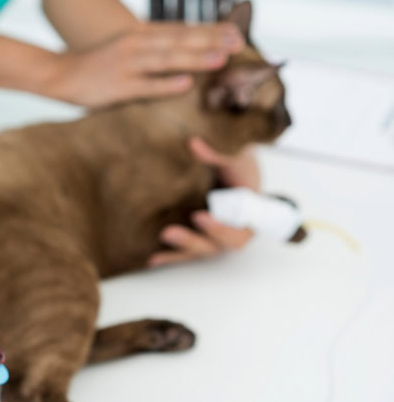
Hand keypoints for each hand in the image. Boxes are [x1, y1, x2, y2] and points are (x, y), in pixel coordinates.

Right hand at [42, 22, 243, 106]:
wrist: (60, 74)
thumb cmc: (97, 65)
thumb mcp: (126, 49)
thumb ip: (151, 50)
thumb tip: (182, 60)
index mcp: (139, 35)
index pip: (179, 30)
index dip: (208, 31)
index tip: (235, 33)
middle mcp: (136, 45)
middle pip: (179, 41)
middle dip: (210, 42)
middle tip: (238, 44)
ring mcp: (127, 65)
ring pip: (166, 60)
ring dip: (195, 59)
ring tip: (220, 60)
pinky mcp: (117, 87)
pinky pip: (145, 86)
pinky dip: (166, 85)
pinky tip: (186, 85)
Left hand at [148, 137, 258, 267]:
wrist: (235, 172)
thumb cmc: (240, 166)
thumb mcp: (235, 156)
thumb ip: (217, 153)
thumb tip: (192, 143)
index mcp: (248, 215)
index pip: (237, 231)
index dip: (219, 228)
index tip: (198, 216)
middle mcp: (231, 230)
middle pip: (215, 246)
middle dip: (191, 242)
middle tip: (168, 232)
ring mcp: (213, 236)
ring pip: (198, 250)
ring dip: (178, 251)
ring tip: (157, 248)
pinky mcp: (198, 235)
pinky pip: (185, 251)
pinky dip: (169, 256)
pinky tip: (152, 259)